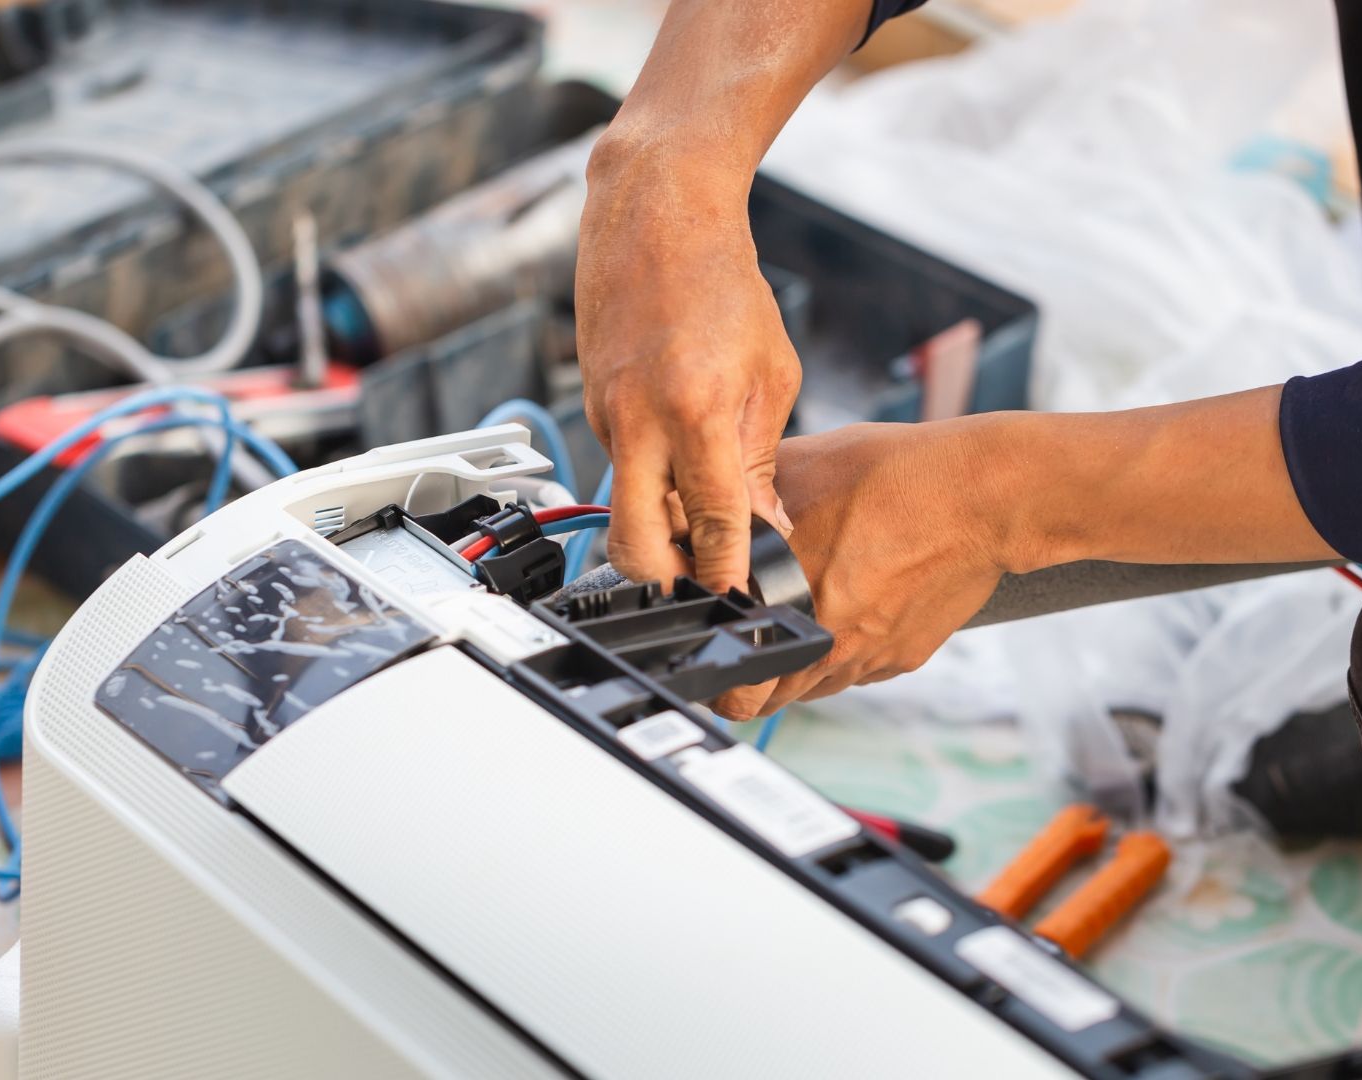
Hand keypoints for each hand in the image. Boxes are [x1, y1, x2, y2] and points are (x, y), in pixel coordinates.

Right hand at [576, 146, 799, 592]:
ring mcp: (604, 416)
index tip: (742, 603)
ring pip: (625, 507)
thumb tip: (763, 525)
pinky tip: (682, 462)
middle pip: (633, 545)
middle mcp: (637, 421)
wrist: (654, 214)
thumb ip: (761, 457)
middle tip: (703, 588)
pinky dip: (650, 480)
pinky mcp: (591, 408)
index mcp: (695, 410)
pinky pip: (621, 467)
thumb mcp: (771, 372)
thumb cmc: (721, 282)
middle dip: (665, 582)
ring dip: (660, 527)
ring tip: (705, 523)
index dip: (727, 573)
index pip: (711, 521)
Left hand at [713, 420, 1015, 718]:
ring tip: (798, 623)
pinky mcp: (903, 657)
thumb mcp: (800, 468)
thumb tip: (705, 501)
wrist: (982, 496)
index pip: (735, 677)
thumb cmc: (895, 477)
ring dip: (797, 668)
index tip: (716, 653)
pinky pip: (858, 670)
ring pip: (814, 688)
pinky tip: (848, 610)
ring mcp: (869, 657)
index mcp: (789, 603)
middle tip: (747, 646)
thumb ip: (746, 497)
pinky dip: (844, 653)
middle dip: (751, 680)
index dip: (718, 669)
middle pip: (769, 698)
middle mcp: (828, 644)